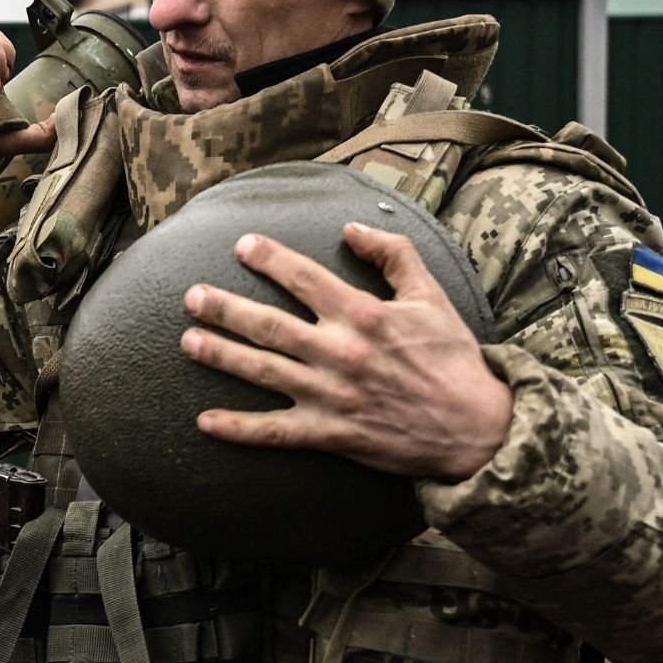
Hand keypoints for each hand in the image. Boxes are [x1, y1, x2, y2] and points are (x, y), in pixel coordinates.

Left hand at [178, 222, 514, 482]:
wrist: (475, 428)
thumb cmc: (452, 359)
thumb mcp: (430, 296)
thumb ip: (393, 256)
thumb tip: (351, 229)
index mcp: (363, 316)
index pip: (305, 278)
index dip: (270, 259)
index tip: (241, 245)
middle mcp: (340, 353)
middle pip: (269, 325)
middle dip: (226, 308)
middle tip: (191, 295)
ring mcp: (331, 396)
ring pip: (263, 372)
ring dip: (222, 355)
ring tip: (188, 340)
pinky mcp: (330, 434)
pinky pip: (275, 433)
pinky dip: (238, 429)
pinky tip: (204, 422)